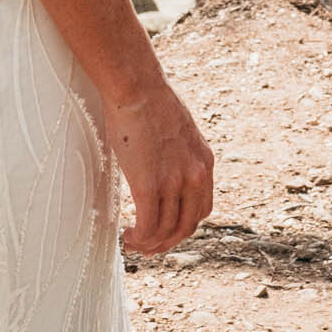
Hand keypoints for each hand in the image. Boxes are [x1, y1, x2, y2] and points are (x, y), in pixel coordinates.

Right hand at [104, 74, 214, 255]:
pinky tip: (127, 236)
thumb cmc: (148, 100)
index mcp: (204, 162)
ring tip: (133, 241)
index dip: (183, 225)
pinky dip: (139, 238)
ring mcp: (174, 182)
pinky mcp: (149, 185)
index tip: (165, 228)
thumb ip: (177, 154)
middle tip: (148, 246)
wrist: (136, 85)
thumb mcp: (177, 131)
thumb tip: (162, 165)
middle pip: (187, 226)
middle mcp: (196, 175)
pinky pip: (148, 227)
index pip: (202, 209)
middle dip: (167, 242)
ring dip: (149, 244)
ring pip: (166, 231)